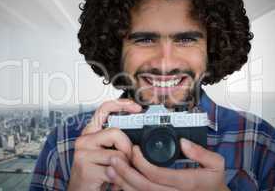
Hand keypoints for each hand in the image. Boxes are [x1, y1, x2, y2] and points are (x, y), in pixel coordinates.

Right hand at [67, 99, 141, 190]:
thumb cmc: (94, 173)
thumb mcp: (105, 154)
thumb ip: (116, 143)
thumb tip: (137, 138)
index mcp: (90, 133)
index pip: (103, 109)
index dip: (120, 104)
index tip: (135, 107)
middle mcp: (84, 140)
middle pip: (115, 132)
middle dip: (127, 148)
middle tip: (127, 160)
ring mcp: (83, 153)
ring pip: (118, 153)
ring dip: (124, 166)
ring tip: (118, 172)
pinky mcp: (85, 168)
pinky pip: (114, 169)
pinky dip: (120, 178)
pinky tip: (113, 181)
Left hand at [108, 138, 228, 190]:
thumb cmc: (213, 183)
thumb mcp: (216, 165)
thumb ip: (201, 153)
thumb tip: (184, 142)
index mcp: (186, 183)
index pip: (157, 174)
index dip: (141, 162)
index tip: (134, 149)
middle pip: (143, 186)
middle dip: (125, 173)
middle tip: (113, 159)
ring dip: (123, 182)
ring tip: (111, 169)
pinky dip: (128, 190)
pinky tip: (119, 180)